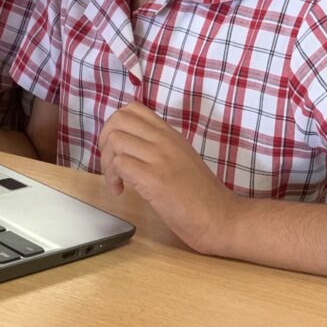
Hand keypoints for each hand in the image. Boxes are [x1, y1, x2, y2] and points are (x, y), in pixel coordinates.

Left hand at [99, 102, 240, 255]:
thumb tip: (129, 145)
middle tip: (112, 164)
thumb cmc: (200, 195)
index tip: (118, 148)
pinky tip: (121, 191)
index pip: (133, 108)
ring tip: (118, 182)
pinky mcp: (154, 179)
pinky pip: (120, 164)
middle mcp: (164, 140)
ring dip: (107, 163)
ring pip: (115, 140)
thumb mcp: (180, 158)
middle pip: (118, 120)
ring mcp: (160, 158)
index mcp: (170, 134)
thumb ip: (158, 147)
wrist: (221, 218)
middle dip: (105, 141)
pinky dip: (113, 178)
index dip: (115, 126)